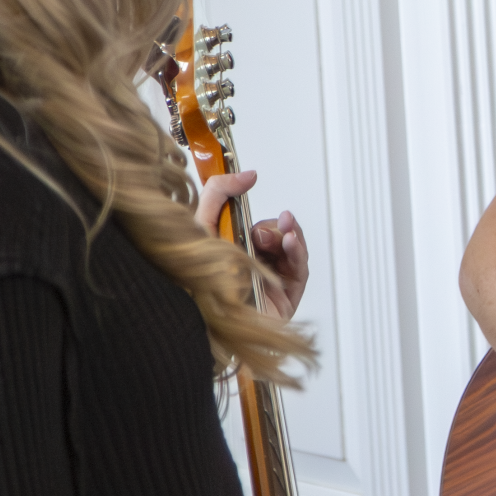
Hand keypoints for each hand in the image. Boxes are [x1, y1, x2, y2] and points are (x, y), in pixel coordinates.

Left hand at [195, 173, 310, 317]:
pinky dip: (298, 251)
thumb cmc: (196, 281)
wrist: (206, 320)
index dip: (254, 208)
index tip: (253, 185)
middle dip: (272, 226)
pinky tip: (290, 242)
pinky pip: (300, 269)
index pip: (247, 223)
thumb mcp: (201, 224)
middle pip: (272, 235)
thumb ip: (218, 192)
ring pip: (289, 249)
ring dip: (288, 235)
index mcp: (227, 251)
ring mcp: (267, 282)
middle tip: (261, 233)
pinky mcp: (285, 298)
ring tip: (280, 235)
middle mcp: (247, 266)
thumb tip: (247, 175)